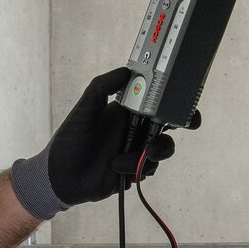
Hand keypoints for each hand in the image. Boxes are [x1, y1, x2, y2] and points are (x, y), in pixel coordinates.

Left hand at [9, 67, 184, 219]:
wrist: (61, 176)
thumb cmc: (70, 139)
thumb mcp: (84, 108)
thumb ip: (103, 86)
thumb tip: (126, 71)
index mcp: (127, 111)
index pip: (156, 101)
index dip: (173, 100)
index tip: (184, 100)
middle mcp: (135, 129)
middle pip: (168, 124)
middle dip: (181, 124)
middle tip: (187, 124)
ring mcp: (136, 150)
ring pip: (162, 148)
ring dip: (155, 151)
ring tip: (139, 154)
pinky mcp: (134, 170)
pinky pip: (149, 168)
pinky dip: (136, 167)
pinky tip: (116, 166)